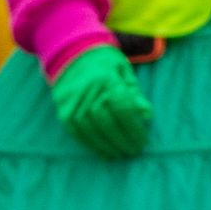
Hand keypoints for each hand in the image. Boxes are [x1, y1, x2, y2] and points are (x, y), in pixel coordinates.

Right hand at [50, 41, 152, 160]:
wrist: (72, 55)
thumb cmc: (105, 65)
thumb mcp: (124, 72)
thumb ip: (135, 94)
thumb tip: (147, 115)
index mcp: (108, 79)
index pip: (123, 108)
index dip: (134, 128)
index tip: (143, 141)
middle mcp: (89, 91)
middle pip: (108, 122)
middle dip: (122, 141)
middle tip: (133, 151)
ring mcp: (73, 102)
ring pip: (92, 130)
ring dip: (107, 146)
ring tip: (119, 154)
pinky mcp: (63, 110)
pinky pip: (77, 132)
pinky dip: (91, 144)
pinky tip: (102, 151)